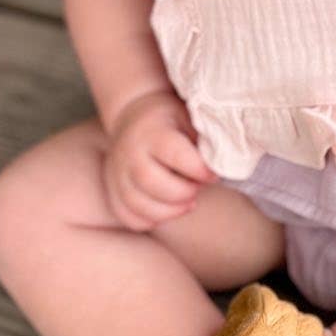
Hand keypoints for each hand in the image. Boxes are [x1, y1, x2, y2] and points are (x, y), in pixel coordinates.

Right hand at [103, 88, 217, 230]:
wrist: (134, 116)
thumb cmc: (169, 119)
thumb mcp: (189, 117)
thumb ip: (204, 137)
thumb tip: (222, 162)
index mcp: (152, 132)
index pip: (174, 154)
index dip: (198, 169)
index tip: (213, 174)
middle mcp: (129, 153)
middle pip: (151, 182)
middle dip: (183, 192)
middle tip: (198, 188)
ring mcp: (117, 174)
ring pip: (138, 204)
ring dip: (169, 211)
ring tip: (188, 202)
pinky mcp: (113, 191)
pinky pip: (127, 217)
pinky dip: (149, 220)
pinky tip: (167, 209)